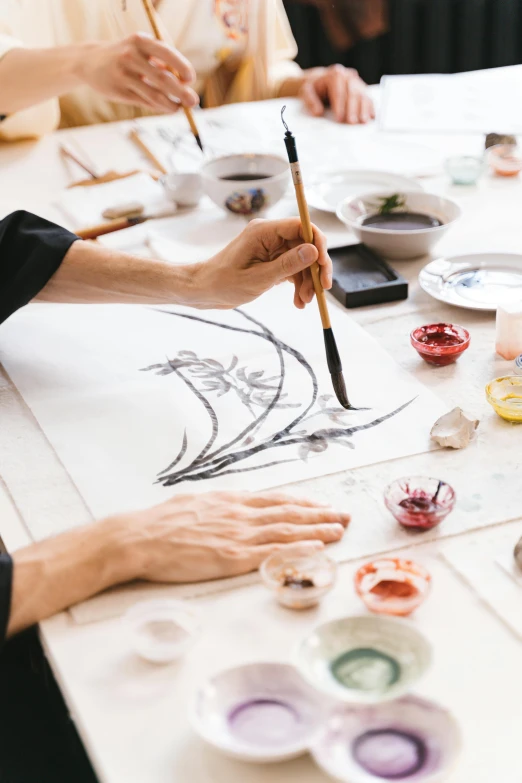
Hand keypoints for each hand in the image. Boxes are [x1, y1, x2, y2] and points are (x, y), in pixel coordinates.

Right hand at [76, 33, 198, 113]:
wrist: (91, 62)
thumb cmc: (126, 57)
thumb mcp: (141, 51)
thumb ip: (161, 63)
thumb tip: (185, 84)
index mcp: (140, 41)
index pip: (167, 54)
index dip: (182, 67)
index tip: (190, 79)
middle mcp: (131, 56)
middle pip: (163, 78)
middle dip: (181, 92)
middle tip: (193, 102)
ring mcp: (123, 74)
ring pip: (154, 94)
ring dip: (171, 104)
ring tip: (179, 108)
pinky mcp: (119, 91)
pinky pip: (145, 102)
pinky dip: (159, 107)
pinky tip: (167, 108)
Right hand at [120, 491, 349, 582]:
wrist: (140, 537)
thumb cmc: (160, 522)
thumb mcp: (194, 504)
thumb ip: (218, 507)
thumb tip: (230, 508)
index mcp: (231, 501)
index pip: (277, 500)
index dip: (304, 503)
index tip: (323, 505)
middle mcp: (240, 514)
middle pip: (290, 513)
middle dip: (321, 514)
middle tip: (345, 516)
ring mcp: (238, 535)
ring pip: (287, 530)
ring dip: (318, 530)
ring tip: (340, 530)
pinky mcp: (232, 558)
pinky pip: (272, 552)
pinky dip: (297, 548)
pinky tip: (316, 547)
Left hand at [191, 217, 331, 309]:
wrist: (205, 291)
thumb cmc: (223, 283)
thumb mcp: (258, 278)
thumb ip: (288, 265)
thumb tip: (313, 252)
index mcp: (264, 231)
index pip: (302, 226)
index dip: (318, 244)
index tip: (323, 267)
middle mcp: (269, 235)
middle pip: (306, 244)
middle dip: (314, 269)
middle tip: (321, 290)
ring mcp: (271, 248)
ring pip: (301, 259)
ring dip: (307, 281)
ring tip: (304, 302)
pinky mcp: (271, 260)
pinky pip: (293, 268)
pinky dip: (298, 284)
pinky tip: (298, 301)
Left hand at [300, 65, 373, 123]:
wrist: (322, 81)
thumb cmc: (315, 88)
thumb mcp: (307, 92)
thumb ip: (311, 101)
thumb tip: (318, 112)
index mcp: (334, 75)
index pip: (338, 91)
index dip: (339, 106)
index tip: (339, 118)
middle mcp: (348, 75)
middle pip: (352, 93)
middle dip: (352, 109)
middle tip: (352, 122)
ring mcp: (357, 81)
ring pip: (362, 94)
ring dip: (364, 109)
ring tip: (363, 121)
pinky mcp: (362, 88)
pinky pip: (368, 97)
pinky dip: (371, 107)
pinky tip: (371, 116)